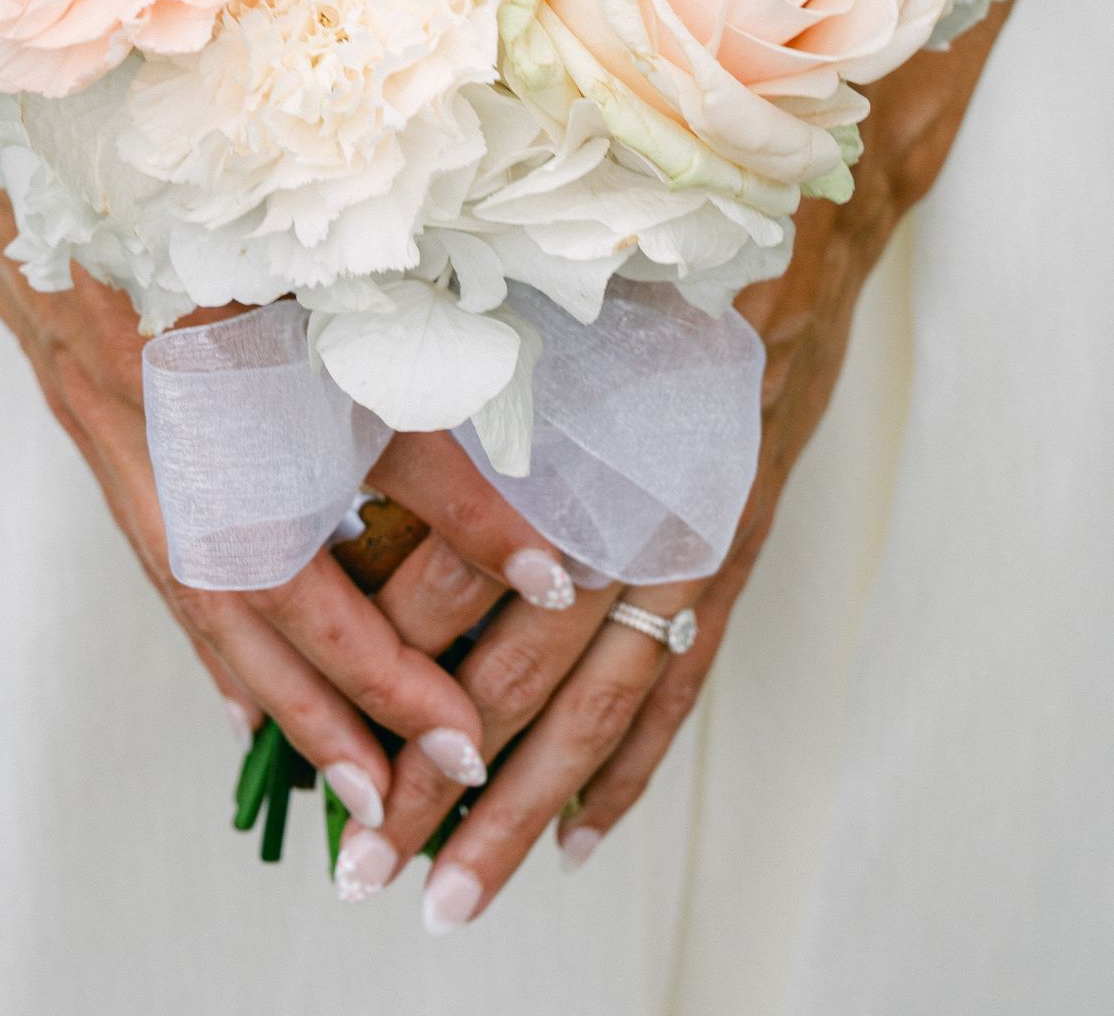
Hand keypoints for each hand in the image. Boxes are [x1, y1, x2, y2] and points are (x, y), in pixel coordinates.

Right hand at [0, 0, 559, 825]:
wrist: (0, 111)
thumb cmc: (164, 141)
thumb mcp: (300, 202)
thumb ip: (397, 298)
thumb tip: (509, 364)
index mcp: (228, 331)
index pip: (371, 435)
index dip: (464, 515)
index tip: (559, 578)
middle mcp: (162, 402)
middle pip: (265, 576)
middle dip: (361, 680)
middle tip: (453, 765)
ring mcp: (113, 425)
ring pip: (206, 590)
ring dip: (288, 691)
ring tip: (363, 783)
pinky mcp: (94, 427)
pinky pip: (164, 559)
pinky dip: (216, 637)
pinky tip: (252, 705)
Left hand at [336, 0, 1016, 922]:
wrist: (791, 221)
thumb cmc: (644, 245)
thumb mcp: (535, 285)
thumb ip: (447, 364)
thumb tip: (335, 458)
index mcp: (572, 430)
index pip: (467, 566)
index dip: (390, 651)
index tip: (323, 724)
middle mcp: (638, 501)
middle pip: (524, 663)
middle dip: (438, 768)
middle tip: (367, 861)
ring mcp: (695, 538)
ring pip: (599, 703)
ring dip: (524, 807)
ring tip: (457, 893)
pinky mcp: (730, 554)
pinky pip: (678, 683)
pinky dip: (630, 768)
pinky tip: (582, 843)